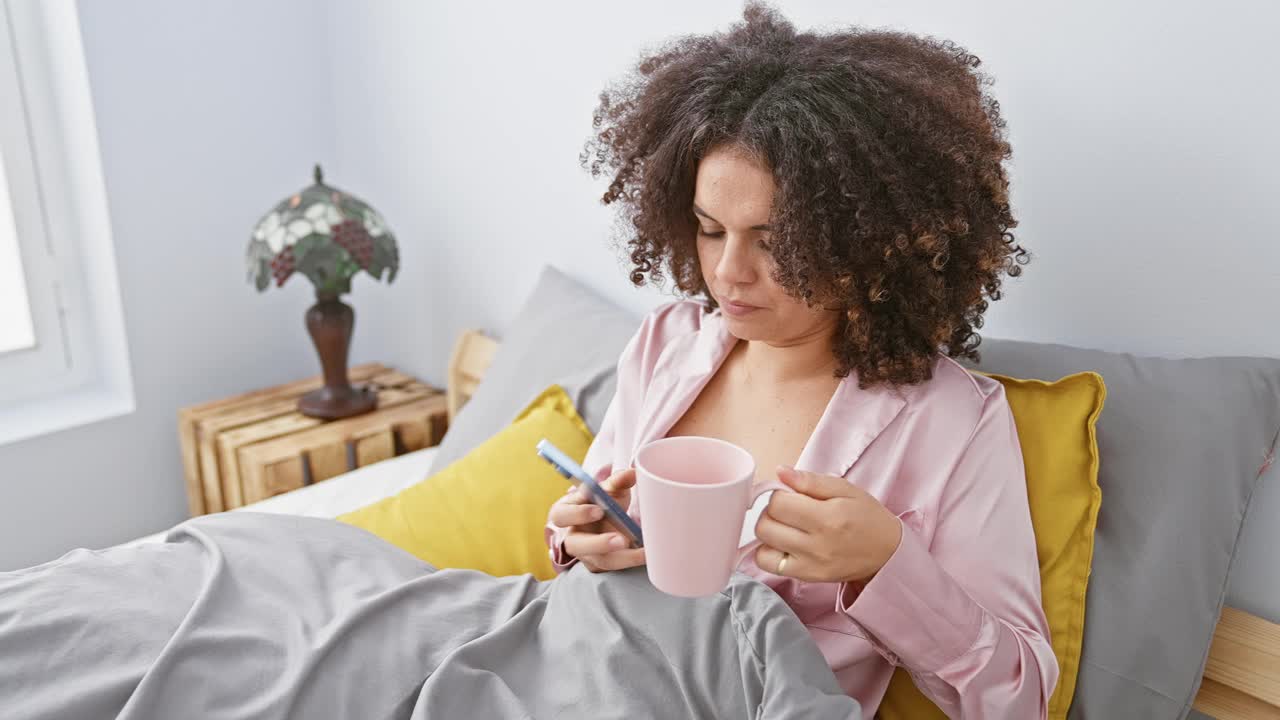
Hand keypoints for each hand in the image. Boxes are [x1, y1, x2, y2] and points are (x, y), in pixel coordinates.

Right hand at [545, 468, 645, 572]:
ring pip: (598, 560)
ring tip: (642, 553)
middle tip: (621, 540)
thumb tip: (632, 472)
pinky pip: (612, 568)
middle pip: (577, 544)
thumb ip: (617, 481)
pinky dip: (630, 562)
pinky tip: (647, 556)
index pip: (562, 515)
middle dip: (599, 543)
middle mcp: (572, 536)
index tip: (599, 510)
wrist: (603, 520)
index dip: (579, 514)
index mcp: (566, 512)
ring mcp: (585, 554)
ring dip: (621, 558)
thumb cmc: (600, 501)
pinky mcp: (598, 565)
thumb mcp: (607, 489)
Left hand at [753, 466, 901, 583]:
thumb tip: (780, 471)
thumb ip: (810, 480)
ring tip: (786, 526)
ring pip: (762, 546)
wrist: (887, 553)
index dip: (780, 494)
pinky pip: (769, 565)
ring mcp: (810, 564)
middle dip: (771, 512)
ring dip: (768, 532)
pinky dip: (768, 553)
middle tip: (788, 510)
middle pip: (766, 525)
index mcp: (827, 517)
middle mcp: (816, 544)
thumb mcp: (845, 489)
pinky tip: (783, 544)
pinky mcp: (807, 577)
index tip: (791, 495)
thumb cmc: (867, 517)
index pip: (778, 503)